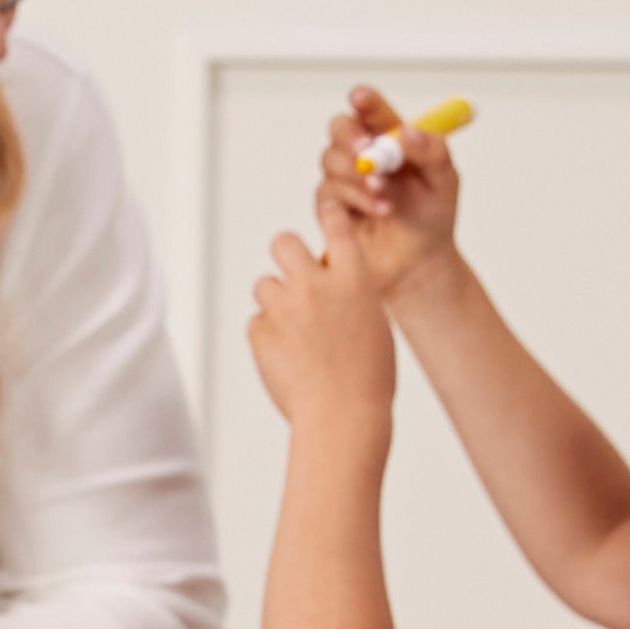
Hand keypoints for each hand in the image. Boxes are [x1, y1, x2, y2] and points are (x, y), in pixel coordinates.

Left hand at [247, 227, 398, 431]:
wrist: (342, 415)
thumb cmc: (369, 377)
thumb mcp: (373, 323)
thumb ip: (348, 295)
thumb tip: (324, 281)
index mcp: (353, 277)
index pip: (335, 225)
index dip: (329, 215)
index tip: (326, 213)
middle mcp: (315, 283)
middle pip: (283, 241)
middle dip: (286, 253)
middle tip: (293, 275)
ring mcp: (284, 306)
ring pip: (264, 284)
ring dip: (275, 301)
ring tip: (294, 332)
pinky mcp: (259, 330)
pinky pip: (256, 321)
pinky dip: (267, 335)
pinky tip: (287, 358)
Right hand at [318, 84, 462, 305]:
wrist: (419, 260)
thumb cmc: (432, 214)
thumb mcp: (444, 180)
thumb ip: (431, 151)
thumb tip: (406, 132)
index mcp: (390, 136)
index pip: (372, 109)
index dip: (364, 100)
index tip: (361, 97)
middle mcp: (363, 152)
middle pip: (339, 128)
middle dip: (350, 138)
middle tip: (366, 152)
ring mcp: (344, 178)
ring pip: (331, 161)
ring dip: (358, 176)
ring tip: (385, 195)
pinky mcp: (331, 205)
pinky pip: (329, 193)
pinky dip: (356, 200)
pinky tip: (381, 211)